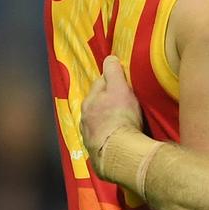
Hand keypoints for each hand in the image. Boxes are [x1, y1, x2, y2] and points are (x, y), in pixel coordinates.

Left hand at [79, 55, 143, 177]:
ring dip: (106, 119)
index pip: (100, 83)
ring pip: (97, 121)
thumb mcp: (120, 89)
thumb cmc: (120, 117)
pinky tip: (117, 138)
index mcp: (90, 100)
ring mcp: (88, 134)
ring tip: (121, 123)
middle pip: (97, 103)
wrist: (117, 151)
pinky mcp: (95, 150)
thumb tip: (109, 58)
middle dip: (107, 101)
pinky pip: (101, 137)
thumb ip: (113, 72)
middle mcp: (85, 116)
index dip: (113, 81)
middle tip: (123, 104)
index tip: (124, 85)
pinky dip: (108, 135)